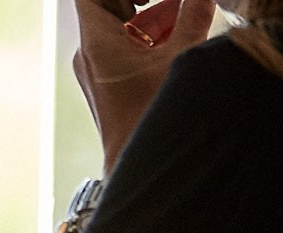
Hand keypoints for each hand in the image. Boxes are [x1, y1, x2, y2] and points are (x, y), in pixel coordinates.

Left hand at [73, 0, 219, 172]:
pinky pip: (126, 50)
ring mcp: (97, 71)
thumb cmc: (150, 118)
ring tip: (185, 26)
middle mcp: (89, 55)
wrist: (137, 166)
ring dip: (155, 23)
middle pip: (114, 8)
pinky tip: (178, 47)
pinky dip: (151, 42)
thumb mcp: (180, 58)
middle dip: (150, 4)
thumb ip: (193, 17)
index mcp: (96, 43)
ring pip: (124, 30)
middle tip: (179, 8)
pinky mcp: (109, 84)